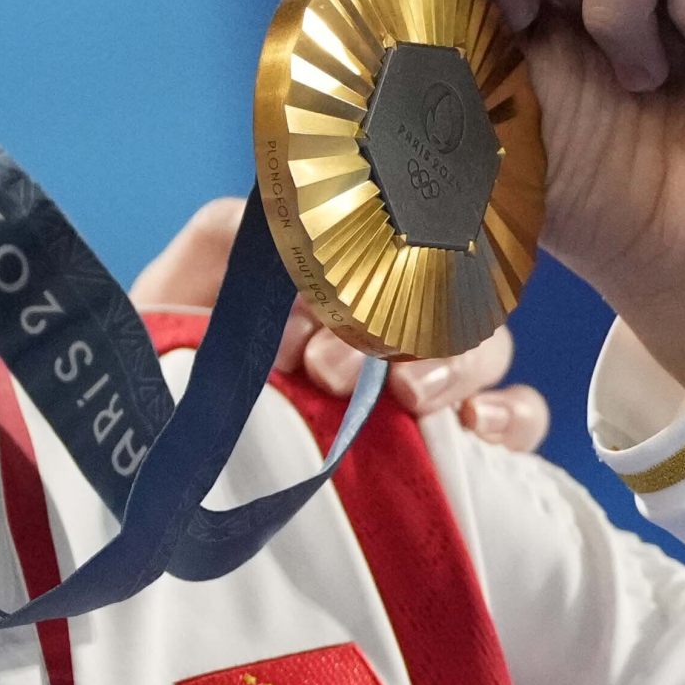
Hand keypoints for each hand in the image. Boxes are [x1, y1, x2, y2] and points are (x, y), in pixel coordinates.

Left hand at [130, 197, 551, 454]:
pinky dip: (510, 415)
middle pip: (445, 293)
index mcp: (336, 271)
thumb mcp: (182, 288)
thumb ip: (225, 237)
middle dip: (396, 327)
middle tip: (329, 369)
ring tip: (406, 397)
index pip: (395, 235)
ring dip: (451, 366)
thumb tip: (283, 239)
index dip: (363, 261)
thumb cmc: (180, 356)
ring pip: (486, 347)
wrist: (164, 448)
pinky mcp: (459, 440)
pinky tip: (475, 427)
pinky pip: (520, 417)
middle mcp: (391, 317)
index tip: (303, 311)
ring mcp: (429, 376)